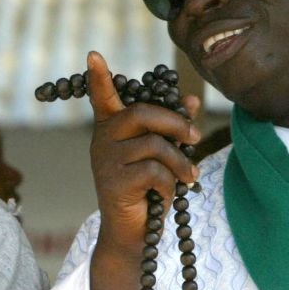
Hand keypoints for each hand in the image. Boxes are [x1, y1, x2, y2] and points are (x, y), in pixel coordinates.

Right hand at [86, 51, 201, 262]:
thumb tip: (193, 100)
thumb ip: (173, 128)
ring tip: (190, 177)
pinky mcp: (114, 182)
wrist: (133, 234)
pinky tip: (170, 193)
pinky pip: (154, 171)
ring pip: (154, 145)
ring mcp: (105, 161)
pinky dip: (171, 182)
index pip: (103, 98)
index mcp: (112, 129)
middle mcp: (103, 140)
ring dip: (180, 162)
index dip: (99, 77)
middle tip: (194, 137)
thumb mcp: (163, 156)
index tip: (93, 54)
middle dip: (174, 122)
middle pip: (142, 114)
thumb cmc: (148, 191)